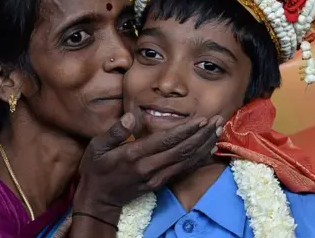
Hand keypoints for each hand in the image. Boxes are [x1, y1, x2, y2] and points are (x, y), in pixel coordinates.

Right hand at [73, 113, 223, 224]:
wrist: (98, 199)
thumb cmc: (96, 169)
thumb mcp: (97, 146)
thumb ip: (115, 131)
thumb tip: (132, 116)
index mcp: (134, 155)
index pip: (165, 141)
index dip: (185, 130)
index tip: (201, 119)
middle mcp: (149, 167)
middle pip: (181, 150)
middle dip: (202, 135)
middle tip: (217, 119)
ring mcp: (157, 177)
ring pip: (186, 160)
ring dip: (204, 145)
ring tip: (218, 131)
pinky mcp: (160, 183)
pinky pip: (184, 170)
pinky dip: (199, 159)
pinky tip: (209, 150)